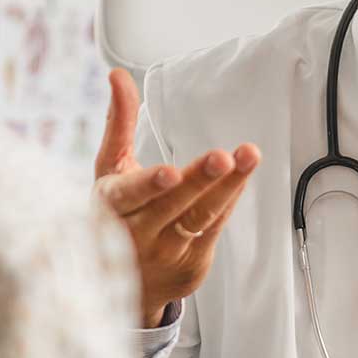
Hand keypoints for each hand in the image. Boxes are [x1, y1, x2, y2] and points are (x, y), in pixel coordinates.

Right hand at [94, 69, 259, 326]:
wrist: (122, 282)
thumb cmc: (117, 212)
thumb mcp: (111, 169)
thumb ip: (119, 122)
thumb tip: (118, 75)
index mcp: (112, 205)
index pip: (129, 195)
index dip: (149, 185)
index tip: (169, 173)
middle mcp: (136, 233)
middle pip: (171, 206)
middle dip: (198, 180)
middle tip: (223, 157)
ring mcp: (164, 252)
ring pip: (198, 218)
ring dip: (225, 188)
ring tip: (246, 157)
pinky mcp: (190, 265)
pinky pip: (214, 228)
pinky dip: (228, 199)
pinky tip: (242, 174)